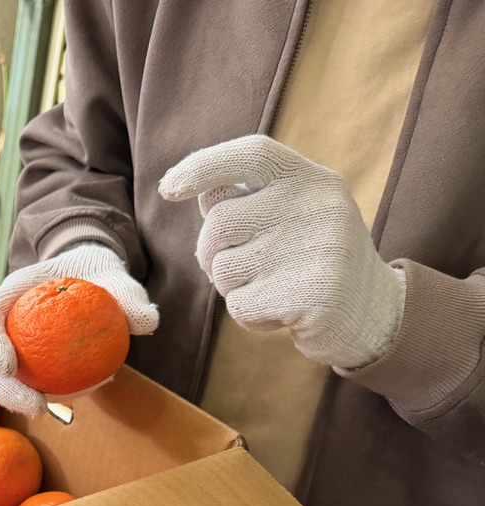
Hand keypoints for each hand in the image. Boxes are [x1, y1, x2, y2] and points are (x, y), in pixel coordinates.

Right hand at [0, 243, 158, 415]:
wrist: (87, 273)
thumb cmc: (95, 269)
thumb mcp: (114, 273)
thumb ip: (128, 293)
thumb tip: (147, 321)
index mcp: (13, 290)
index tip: (10, 367)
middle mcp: (3, 318)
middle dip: (1, 388)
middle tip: (35, 407)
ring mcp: (8, 340)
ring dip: (13, 399)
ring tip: (44, 412)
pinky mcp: (21, 358)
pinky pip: (20, 381)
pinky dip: (33, 395)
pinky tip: (60, 406)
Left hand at [159, 134, 404, 370]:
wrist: (372, 314)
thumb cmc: (314, 259)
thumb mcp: (292, 216)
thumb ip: (250, 200)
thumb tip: (199, 189)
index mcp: (314, 179)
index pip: (251, 154)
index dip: (203, 165)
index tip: (168, 188)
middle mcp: (318, 207)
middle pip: (219, 222)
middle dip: (210, 253)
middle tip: (238, 268)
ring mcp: (317, 250)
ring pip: (222, 269)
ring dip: (232, 287)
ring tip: (272, 286)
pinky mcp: (310, 295)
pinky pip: (239, 306)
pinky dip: (249, 316)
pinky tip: (282, 312)